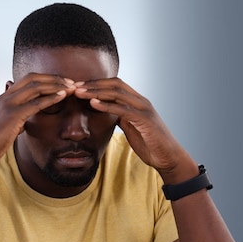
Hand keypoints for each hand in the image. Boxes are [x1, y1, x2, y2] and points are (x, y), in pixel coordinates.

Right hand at [0, 73, 76, 167]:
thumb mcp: (5, 125)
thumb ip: (15, 118)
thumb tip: (24, 121)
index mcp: (5, 96)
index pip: (28, 79)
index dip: (46, 78)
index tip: (61, 82)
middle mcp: (6, 96)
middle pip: (33, 78)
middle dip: (54, 78)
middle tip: (71, 82)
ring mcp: (9, 104)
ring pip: (36, 87)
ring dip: (56, 85)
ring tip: (71, 87)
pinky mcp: (13, 115)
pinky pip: (36, 103)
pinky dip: (51, 98)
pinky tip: (63, 96)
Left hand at [74, 77, 191, 176]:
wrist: (167, 158)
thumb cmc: (150, 144)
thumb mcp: (131, 127)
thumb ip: (121, 117)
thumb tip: (107, 112)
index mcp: (137, 102)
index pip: (115, 85)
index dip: (96, 84)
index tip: (79, 86)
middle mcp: (141, 101)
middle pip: (115, 84)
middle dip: (93, 84)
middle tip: (74, 86)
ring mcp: (143, 109)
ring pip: (117, 93)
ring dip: (96, 91)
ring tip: (79, 92)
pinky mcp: (144, 119)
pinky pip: (122, 109)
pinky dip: (106, 105)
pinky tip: (93, 104)